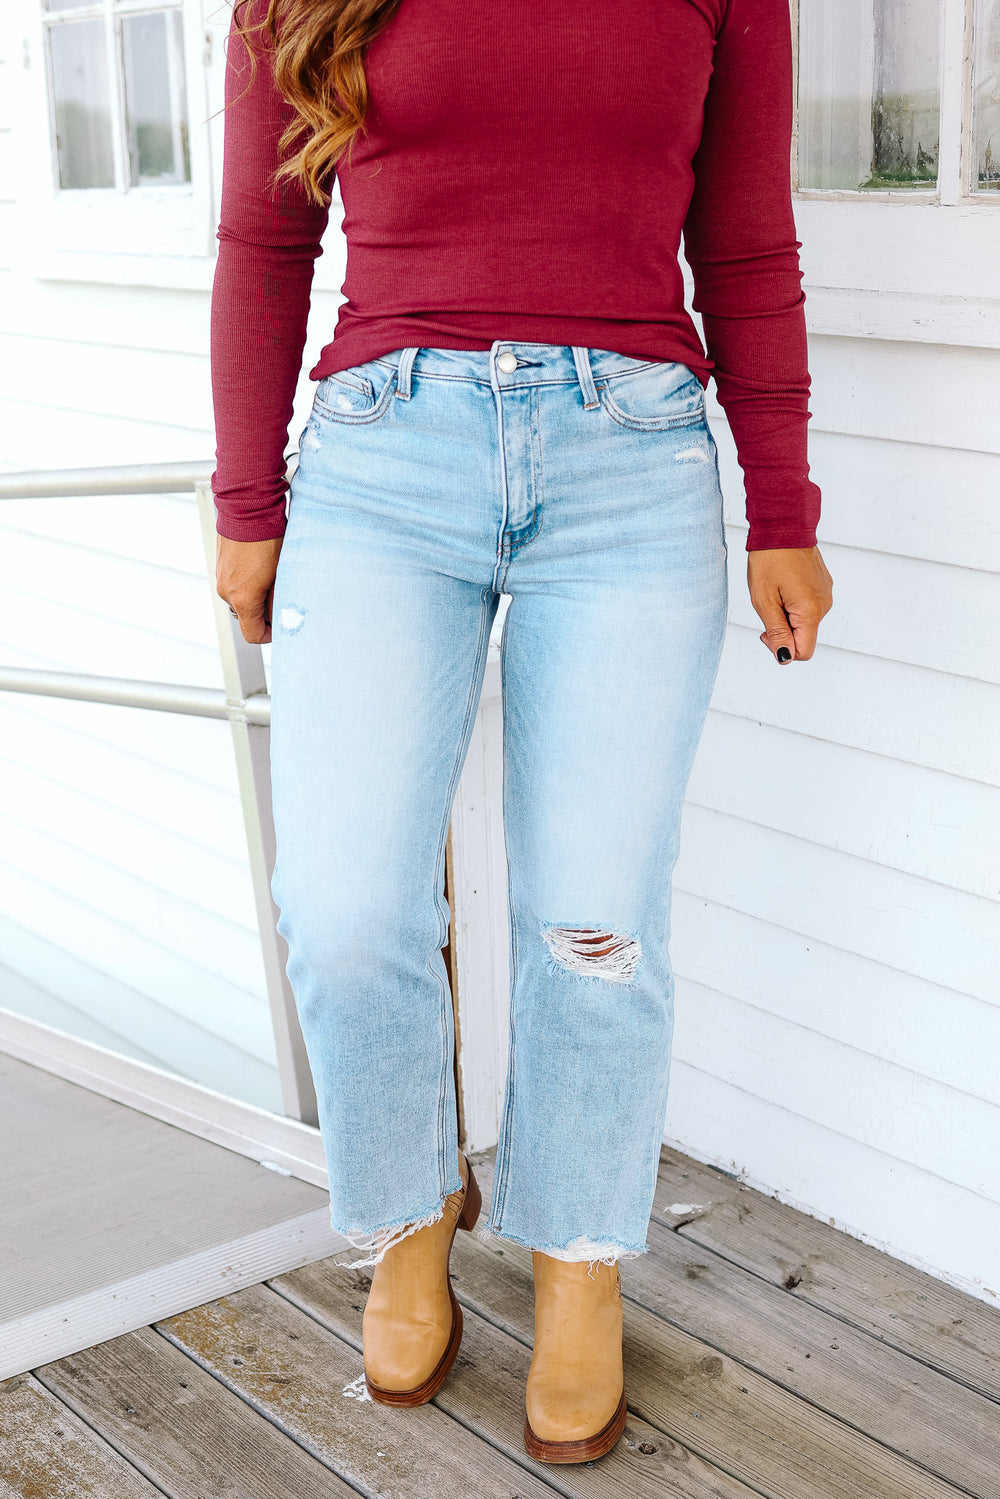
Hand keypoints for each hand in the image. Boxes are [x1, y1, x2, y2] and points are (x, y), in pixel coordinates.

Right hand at [216, 535, 283, 644]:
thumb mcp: (281, 574)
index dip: (270, 635)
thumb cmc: (267, 539)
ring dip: (256, 595)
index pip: (252, 634)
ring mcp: (221, 578)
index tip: (280, 627)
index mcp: (243, 599)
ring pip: (241, 599)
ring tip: (272, 578)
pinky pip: (234, 583)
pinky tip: (261, 566)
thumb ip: (278, 601)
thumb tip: (280, 617)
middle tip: (281, 597)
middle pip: (246, 616)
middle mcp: (227, 592)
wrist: (247, 508)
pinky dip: (247, 582)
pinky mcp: (220, 566)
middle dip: (264, 612)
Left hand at [747, 546, 832, 662]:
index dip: (782, 649)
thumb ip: (777, 632)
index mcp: (811, 611)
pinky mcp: (823, 586)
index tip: (766, 632)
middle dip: (782, 630)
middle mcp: (824, 605)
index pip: (803, 652)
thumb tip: (785, 657)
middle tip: (767, 606)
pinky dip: (793, 603)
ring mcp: (825, 594)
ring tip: (775, 591)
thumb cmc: (770, 561)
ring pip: (804, 621)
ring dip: (787, 615)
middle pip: (803, 637)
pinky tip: (783, 585)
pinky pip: (808, 606)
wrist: (783, 527)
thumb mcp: (765, 601)